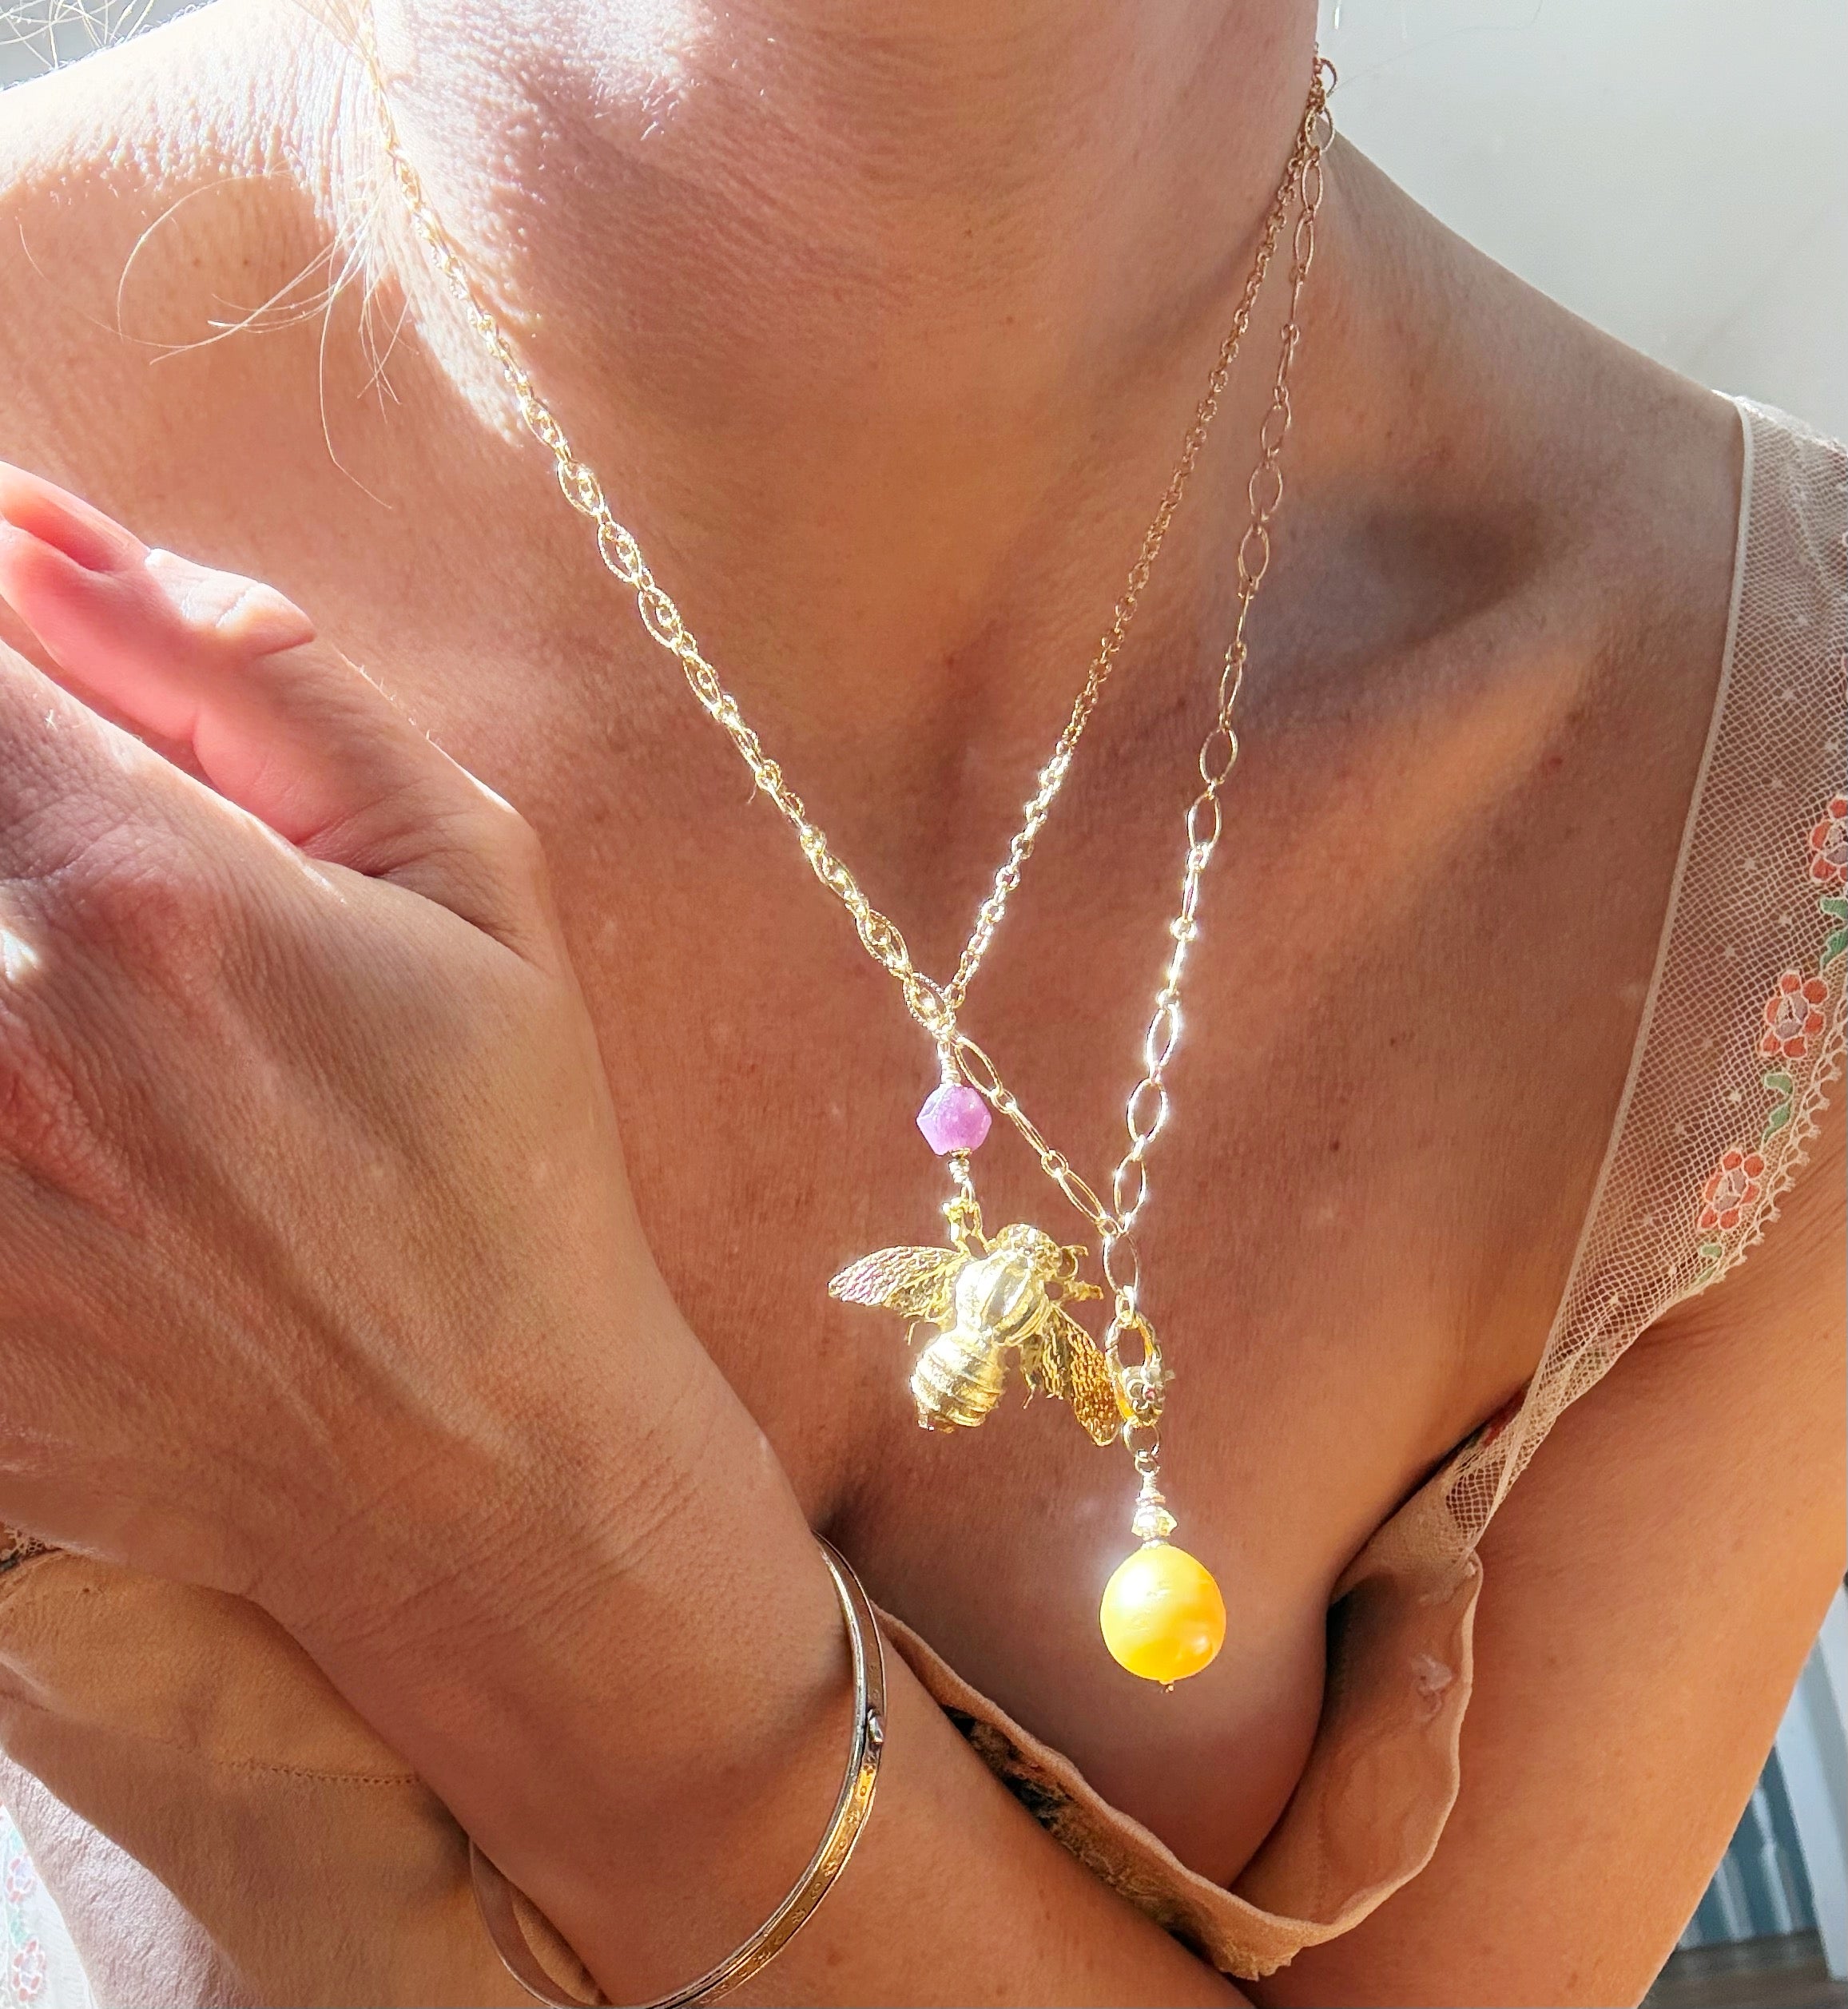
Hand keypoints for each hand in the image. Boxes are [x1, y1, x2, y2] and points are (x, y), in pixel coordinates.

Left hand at [0, 463, 705, 1638]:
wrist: (474, 1463)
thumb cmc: (500, 1156)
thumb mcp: (470, 884)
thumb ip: (266, 682)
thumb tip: (45, 534)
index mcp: (147, 896)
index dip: (0, 641)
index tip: (51, 688)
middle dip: (6, 805)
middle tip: (123, 904)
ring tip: (123, 1027)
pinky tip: (75, 1131)